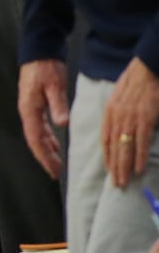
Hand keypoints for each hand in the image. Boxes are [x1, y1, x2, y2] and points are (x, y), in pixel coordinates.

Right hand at [18, 59, 70, 180]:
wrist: (38, 52)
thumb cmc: (45, 68)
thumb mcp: (54, 85)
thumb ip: (58, 104)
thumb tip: (62, 124)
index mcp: (29, 110)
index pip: (35, 139)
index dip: (44, 156)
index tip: (53, 170)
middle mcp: (27, 112)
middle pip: (35, 140)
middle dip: (45, 157)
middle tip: (56, 173)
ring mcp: (30, 109)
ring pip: (37, 135)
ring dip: (47, 150)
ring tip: (57, 164)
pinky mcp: (36, 105)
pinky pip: (41, 128)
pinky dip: (48, 139)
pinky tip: (55, 145)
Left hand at [103, 56, 158, 187]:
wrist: (147, 69)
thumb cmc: (136, 82)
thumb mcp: (120, 98)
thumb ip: (118, 114)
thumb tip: (121, 130)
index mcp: (109, 112)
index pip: (105, 139)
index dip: (107, 156)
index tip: (109, 170)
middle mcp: (116, 117)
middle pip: (113, 147)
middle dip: (114, 167)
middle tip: (116, 184)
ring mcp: (130, 119)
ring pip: (124, 147)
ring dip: (123, 166)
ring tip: (124, 181)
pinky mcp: (145, 119)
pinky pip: (140, 141)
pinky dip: (138, 156)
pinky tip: (138, 168)